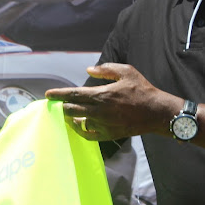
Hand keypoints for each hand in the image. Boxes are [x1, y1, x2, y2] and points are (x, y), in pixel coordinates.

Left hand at [45, 63, 175, 139]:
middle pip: (71, 109)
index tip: (48, 95)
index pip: (73, 94)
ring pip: (77, 122)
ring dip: (70, 117)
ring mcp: (103, 124)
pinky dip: (80, 129)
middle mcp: (99, 111)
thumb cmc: (142, 89)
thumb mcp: (126, 71)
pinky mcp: (108, 135)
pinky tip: (78, 124)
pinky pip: (87, 135)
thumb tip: (89, 69)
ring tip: (67, 113)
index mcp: (102, 94)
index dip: (58, 94)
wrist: (156, 112)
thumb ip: (105, 70)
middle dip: (62, 106)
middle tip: (59, 103)